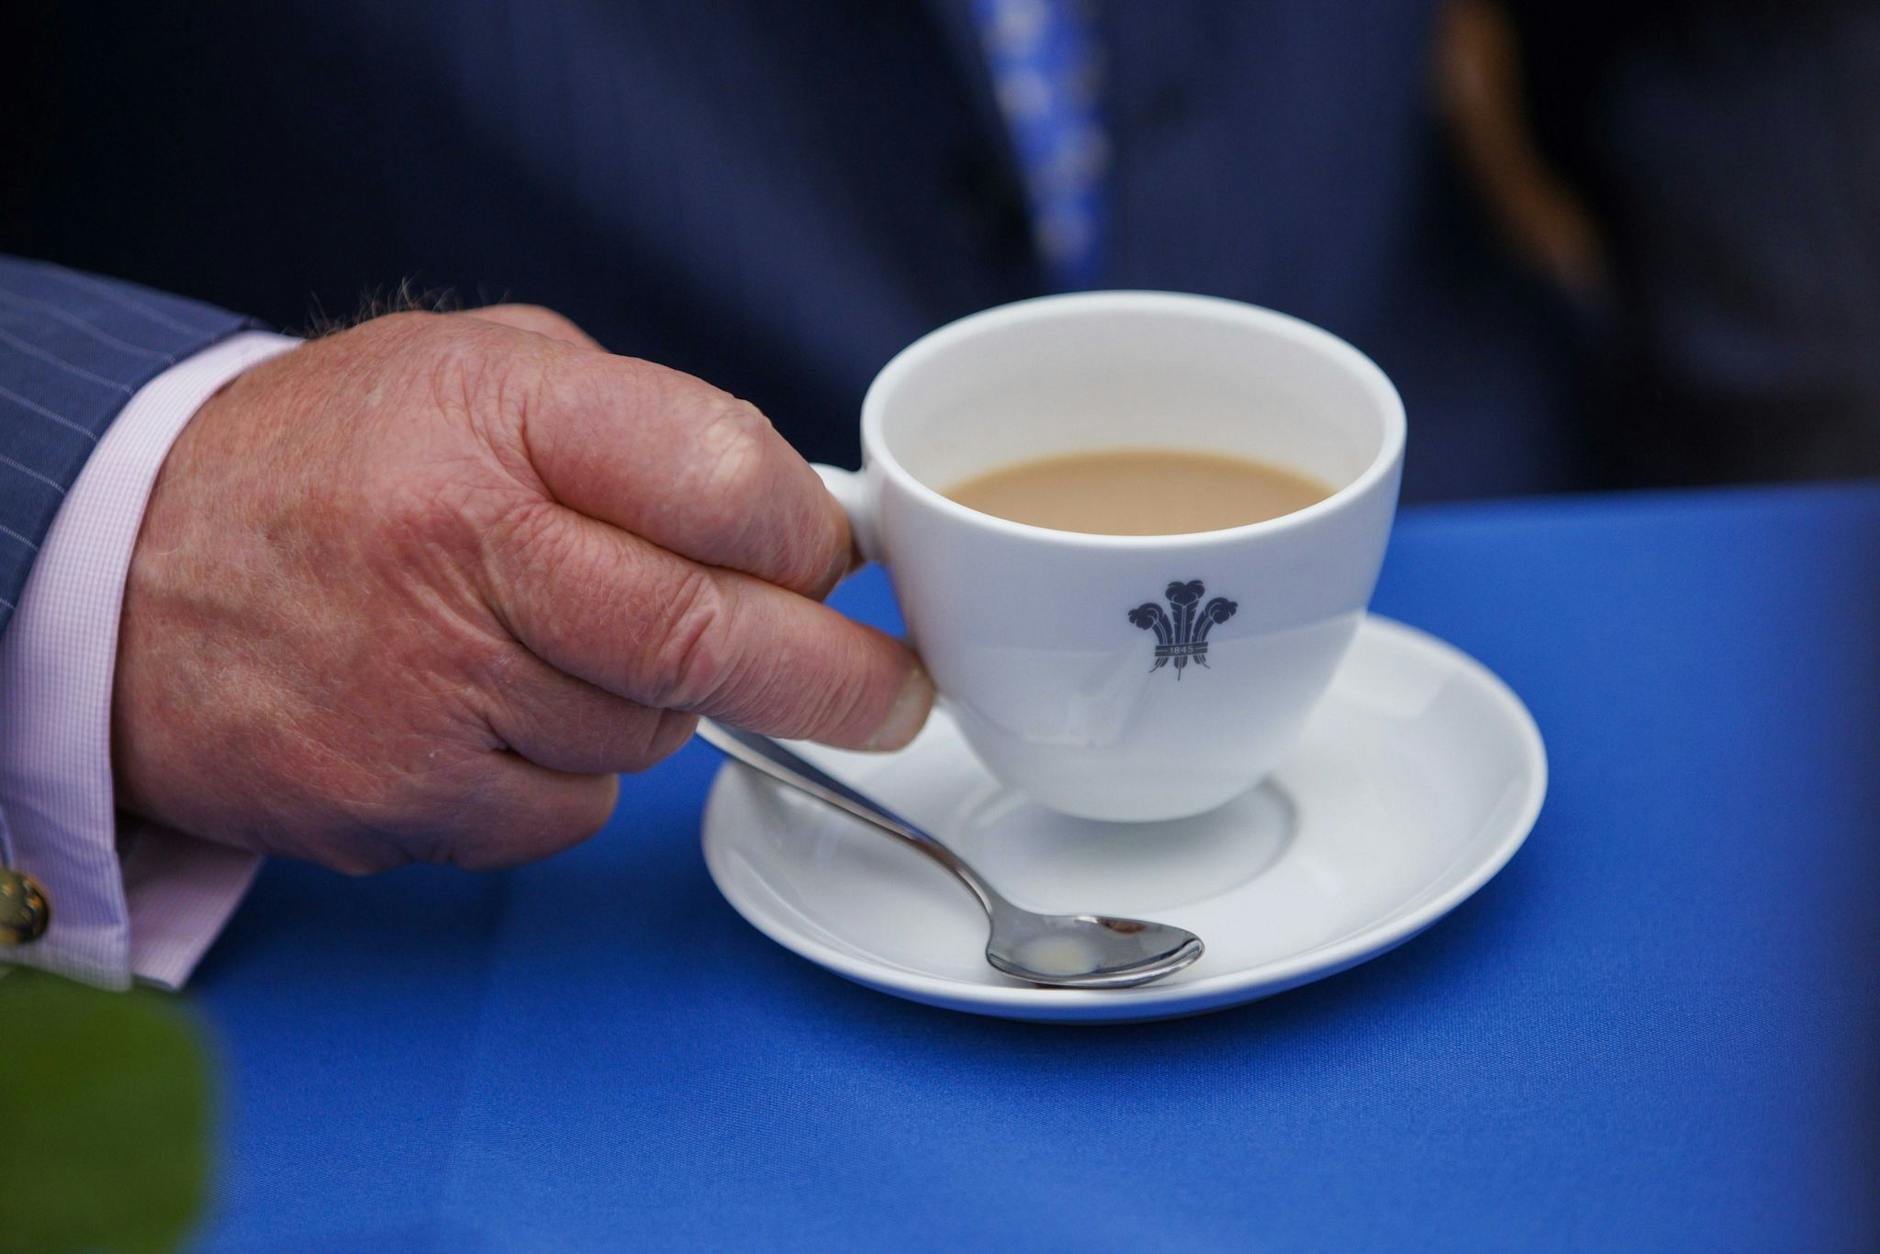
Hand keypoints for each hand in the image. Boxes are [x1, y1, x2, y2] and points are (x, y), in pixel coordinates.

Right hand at [111, 307, 931, 872]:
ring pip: (650, 734)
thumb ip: (640, 425)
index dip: (806, 533)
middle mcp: (461, 554)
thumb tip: (800, 520)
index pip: (723, 478)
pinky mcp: (400, 801)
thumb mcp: (479, 367)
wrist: (129, 567)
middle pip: (709, 637)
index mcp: (496, 416)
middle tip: (897, 697)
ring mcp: (428, 692)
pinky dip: (570, 769)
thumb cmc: (334, 460)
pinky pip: (570, 808)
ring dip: (656, 702)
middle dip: (836, 678)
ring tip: (558, 638)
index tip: (835, 558)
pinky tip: (494, 707)